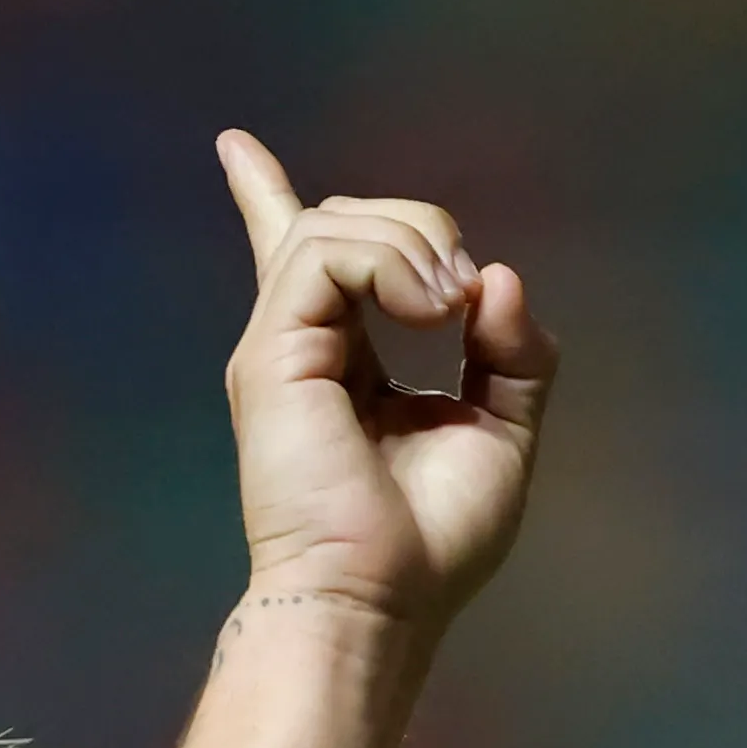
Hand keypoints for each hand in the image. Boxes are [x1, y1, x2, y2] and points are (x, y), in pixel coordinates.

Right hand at [212, 132, 556, 631]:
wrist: (379, 600)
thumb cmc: (431, 544)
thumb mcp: (502, 432)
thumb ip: (513, 354)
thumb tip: (498, 278)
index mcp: (342, 361)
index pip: (304, 257)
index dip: (267, 196)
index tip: (234, 147)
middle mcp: (301, 344)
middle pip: (346, 220)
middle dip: (422, 228)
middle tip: (465, 303)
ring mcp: (280, 345)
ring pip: (337, 222)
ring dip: (415, 243)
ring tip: (451, 311)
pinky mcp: (271, 353)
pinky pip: (325, 252)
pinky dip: (390, 263)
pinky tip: (429, 311)